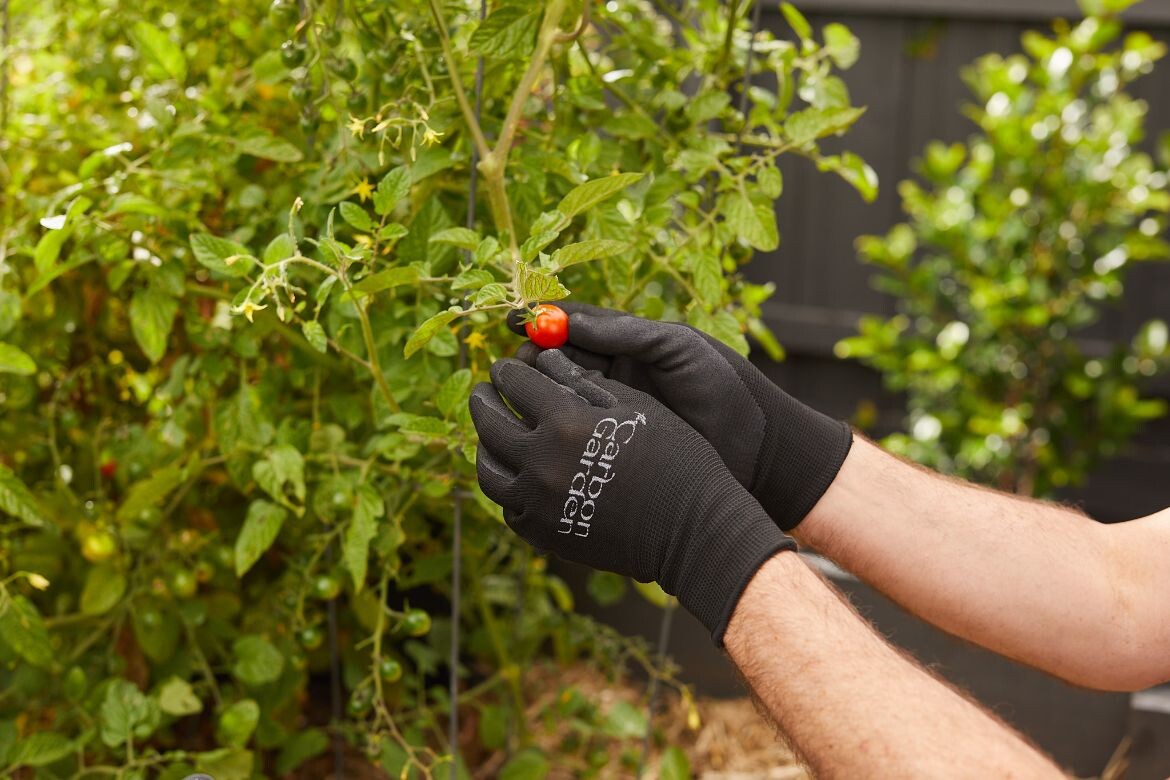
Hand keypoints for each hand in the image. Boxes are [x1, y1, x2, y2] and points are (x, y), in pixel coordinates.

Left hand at [470, 349, 794, 641]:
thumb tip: (547, 359)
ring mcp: (538, 504)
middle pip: (491, 424)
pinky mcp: (543, 534)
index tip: (505, 367)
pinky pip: (507, 506)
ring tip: (491, 433)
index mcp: (565, 423)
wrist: (693, 530)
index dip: (507, 371)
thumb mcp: (634, 407)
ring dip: (485, 445)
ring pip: (489, 470)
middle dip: (484, 401)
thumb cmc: (675, 457)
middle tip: (484, 392)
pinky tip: (515, 473)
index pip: (517, 385)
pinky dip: (506, 485)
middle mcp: (541, 463)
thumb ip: (584, 383)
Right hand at [509, 303, 851, 530]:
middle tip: (517, 366)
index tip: (518, 323)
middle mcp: (613, 375)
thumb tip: (564, 319)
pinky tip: (537, 430)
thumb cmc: (725, 388)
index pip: (572, 326)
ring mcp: (610, 411)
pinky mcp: (612, 446)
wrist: (758, 449)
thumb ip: (626, 332)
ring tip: (524, 396)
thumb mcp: (677, 349)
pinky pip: (572, 433)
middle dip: (532, 361)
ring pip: (557, 397)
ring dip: (535, 395)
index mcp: (628, 344)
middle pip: (554, 361)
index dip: (543, 323)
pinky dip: (551, 428)